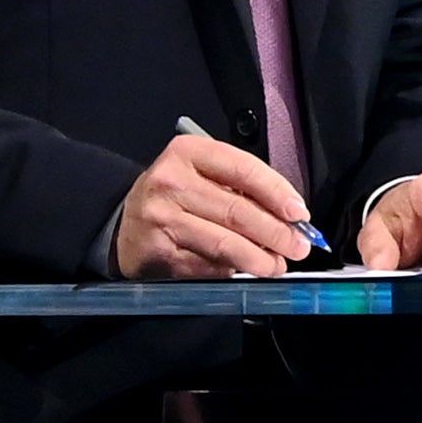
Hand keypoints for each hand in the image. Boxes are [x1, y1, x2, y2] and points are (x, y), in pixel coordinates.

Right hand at [120, 132, 317, 279]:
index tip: (299, 213)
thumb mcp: (202, 174)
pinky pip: (208, 264)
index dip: (278, 193)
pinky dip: (233, 269)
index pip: (245, 169)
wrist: (122, 224)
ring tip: (278, 264)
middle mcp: (171, 182)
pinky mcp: (159, 251)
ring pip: (226, 242)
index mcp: (188, 153)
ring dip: (261, 258)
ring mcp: (162, 218)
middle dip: (277, 233)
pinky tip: (245, 269)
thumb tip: (290, 218)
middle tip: (299, 246)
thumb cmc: (175, 196)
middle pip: (239, 210)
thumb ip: (242, 188)